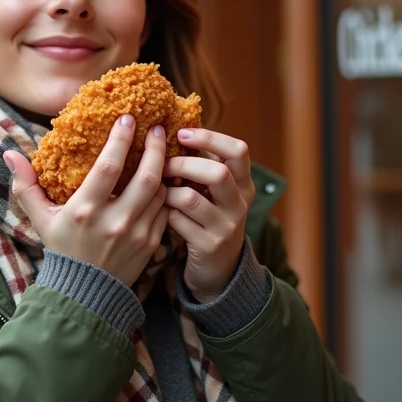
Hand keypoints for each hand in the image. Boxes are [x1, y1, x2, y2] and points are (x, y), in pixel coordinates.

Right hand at [5, 116, 169, 287]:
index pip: (110, 166)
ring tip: (164, 150)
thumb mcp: (40, 219)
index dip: (121, 139)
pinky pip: (166, 210)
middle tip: (158, 129)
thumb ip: (25, 185)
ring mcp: (137, 234)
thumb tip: (9, 153)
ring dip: (164, 168)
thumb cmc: (62, 249)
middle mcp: (115, 221)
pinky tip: (164, 179)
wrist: (84, 294)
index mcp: (86, 210)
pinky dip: (167, 193)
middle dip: (156, 148)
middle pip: (146, 176)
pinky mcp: (151, 244)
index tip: (127, 119)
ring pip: (160, 192)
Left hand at [162, 129, 254, 301]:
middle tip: (162, 164)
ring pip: (191, 198)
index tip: (183, 133)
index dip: (210, 137)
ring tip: (157, 189)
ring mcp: (225, 226)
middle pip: (217, 173)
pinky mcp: (207, 246)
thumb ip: (203, 167)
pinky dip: (165, 212)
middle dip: (183, 164)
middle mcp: (239, 204)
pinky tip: (159, 211)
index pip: (238, 151)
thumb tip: (171, 131)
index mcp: (243, 184)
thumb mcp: (215, 193)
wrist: (219, 270)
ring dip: (168, 190)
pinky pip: (178, 221)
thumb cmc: (208, 219)